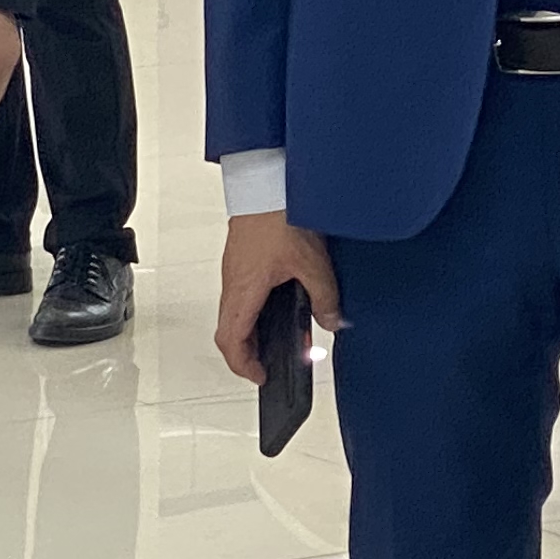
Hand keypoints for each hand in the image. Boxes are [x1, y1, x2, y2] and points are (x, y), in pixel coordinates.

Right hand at [215, 210, 342, 381]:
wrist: (265, 182)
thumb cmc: (280, 216)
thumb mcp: (312, 263)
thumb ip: (325, 297)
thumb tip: (332, 321)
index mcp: (244, 290)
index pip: (231, 340)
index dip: (243, 365)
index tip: (260, 376)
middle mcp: (232, 284)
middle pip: (228, 331)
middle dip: (245, 353)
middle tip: (265, 365)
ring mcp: (233, 271)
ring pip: (231, 313)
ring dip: (247, 332)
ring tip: (271, 342)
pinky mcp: (239, 260)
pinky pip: (238, 296)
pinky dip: (250, 312)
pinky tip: (273, 308)